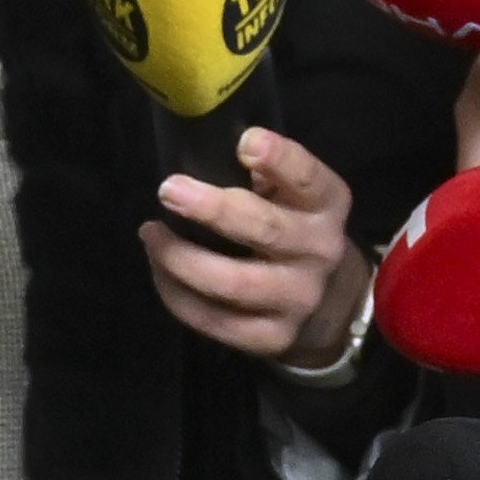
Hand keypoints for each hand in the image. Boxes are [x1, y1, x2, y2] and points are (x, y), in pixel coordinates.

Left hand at [145, 125, 371, 367]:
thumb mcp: (292, 192)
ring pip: (233, 283)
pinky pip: (215, 321)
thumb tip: (204, 148)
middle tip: (169, 191)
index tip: (245, 143)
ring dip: (182, 258)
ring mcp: (297, 299)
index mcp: (327, 205)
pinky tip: (159, 269)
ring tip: (151, 234)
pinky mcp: (273, 337)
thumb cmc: (292, 225)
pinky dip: (178, 296)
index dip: (279, 159)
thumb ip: (264, 172)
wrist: (327, 299)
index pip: (308, 178)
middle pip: (265, 230)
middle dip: (212, 210)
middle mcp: (320, 252)